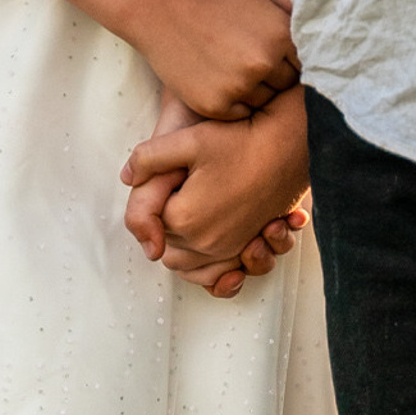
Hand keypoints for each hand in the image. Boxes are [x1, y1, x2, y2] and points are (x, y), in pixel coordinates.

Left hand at [121, 88, 310, 297]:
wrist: (289, 145)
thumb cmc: (240, 139)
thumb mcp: (187, 140)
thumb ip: (147, 158)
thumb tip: (127, 177)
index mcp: (185, 219)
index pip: (150, 223)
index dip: (155, 201)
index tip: (169, 180)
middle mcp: (206, 243)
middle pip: (167, 246)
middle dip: (166, 225)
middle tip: (177, 194)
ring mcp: (230, 250)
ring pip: (189, 266)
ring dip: (184, 249)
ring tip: (189, 217)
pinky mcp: (249, 249)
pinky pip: (218, 275)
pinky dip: (209, 268)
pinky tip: (206, 241)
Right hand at [139, 0, 297, 122]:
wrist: (161, 8)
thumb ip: (299, 9)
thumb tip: (332, 29)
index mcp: (281, 35)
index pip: (307, 64)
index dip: (292, 58)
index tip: (277, 53)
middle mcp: (263, 63)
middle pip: (288, 86)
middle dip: (276, 75)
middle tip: (252, 59)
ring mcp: (238, 86)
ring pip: (265, 102)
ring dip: (256, 90)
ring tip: (235, 67)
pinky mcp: (215, 105)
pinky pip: (241, 114)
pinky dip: (235, 103)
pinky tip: (222, 79)